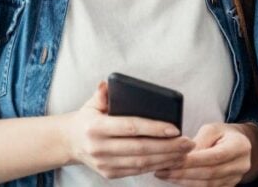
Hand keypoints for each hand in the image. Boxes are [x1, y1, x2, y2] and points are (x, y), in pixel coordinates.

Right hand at [59, 82, 194, 178]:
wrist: (69, 142)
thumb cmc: (88, 118)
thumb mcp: (92, 102)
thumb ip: (102, 93)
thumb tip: (107, 83)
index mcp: (96, 127)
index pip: (131, 127)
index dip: (154, 128)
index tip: (176, 128)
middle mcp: (99, 148)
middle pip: (140, 149)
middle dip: (168, 147)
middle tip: (188, 142)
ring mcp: (104, 164)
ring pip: (141, 163)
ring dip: (166, 158)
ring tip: (185, 151)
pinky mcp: (109, 174)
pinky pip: (137, 171)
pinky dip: (156, 166)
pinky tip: (171, 160)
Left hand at [155, 122, 257, 185]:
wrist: (239, 145)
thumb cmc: (223, 134)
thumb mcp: (213, 129)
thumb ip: (199, 141)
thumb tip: (183, 154)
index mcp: (240, 146)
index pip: (215, 156)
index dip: (193, 161)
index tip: (173, 160)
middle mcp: (241, 165)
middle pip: (210, 173)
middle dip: (184, 172)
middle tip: (163, 170)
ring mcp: (235, 179)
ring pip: (207, 184)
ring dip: (183, 181)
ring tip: (165, 174)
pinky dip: (189, 184)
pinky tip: (176, 179)